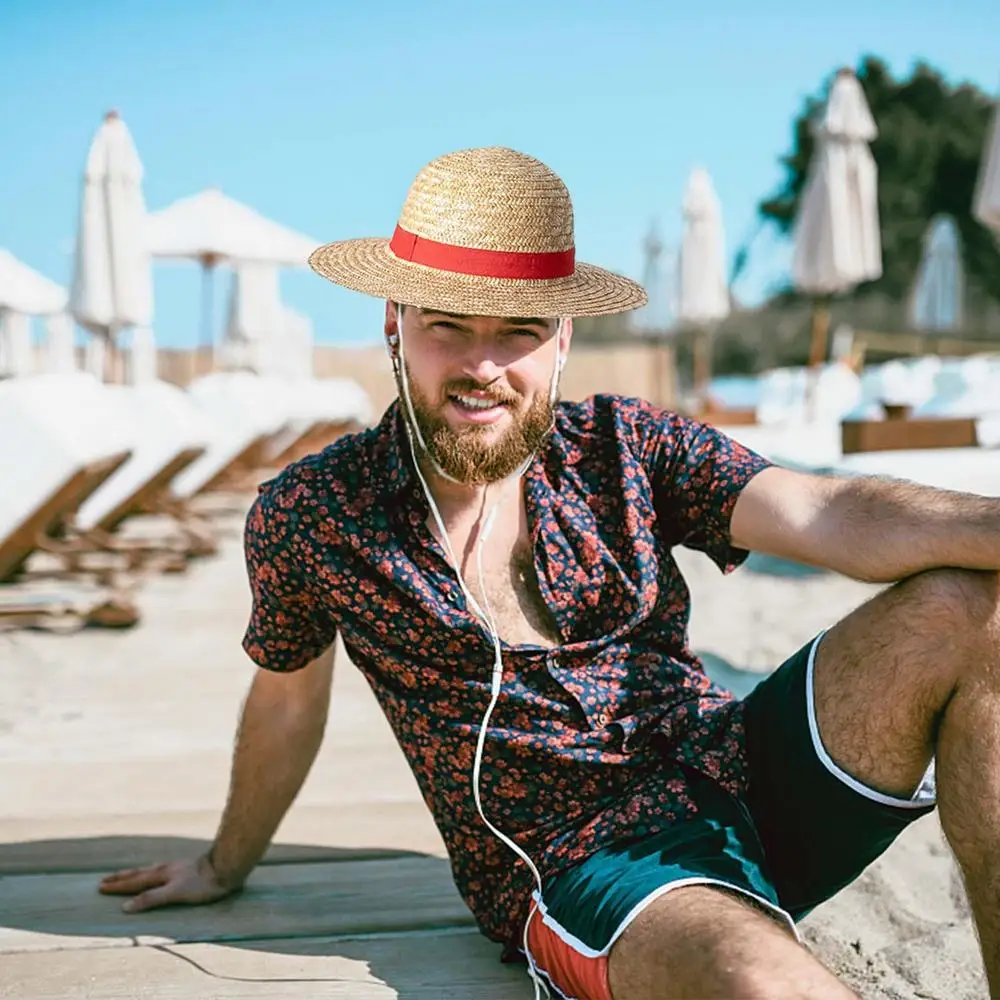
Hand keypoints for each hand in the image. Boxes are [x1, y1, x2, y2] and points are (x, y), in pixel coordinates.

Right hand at [98, 854, 239, 912]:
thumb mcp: (174, 893)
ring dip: (134, 874)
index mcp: (160, 874)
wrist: (226, 867)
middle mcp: (165, 869)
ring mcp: (175, 867)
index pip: (134, 881)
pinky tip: (156, 872)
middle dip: (121, 878)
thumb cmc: (202, 883)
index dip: (118, 885)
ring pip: (149, 870)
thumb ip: (151, 899)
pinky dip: (151, 871)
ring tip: (125, 875)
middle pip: (139, 873)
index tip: (100, 886)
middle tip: (104, 880)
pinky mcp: (186, 868)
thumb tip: (125, 907)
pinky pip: (161, 869)